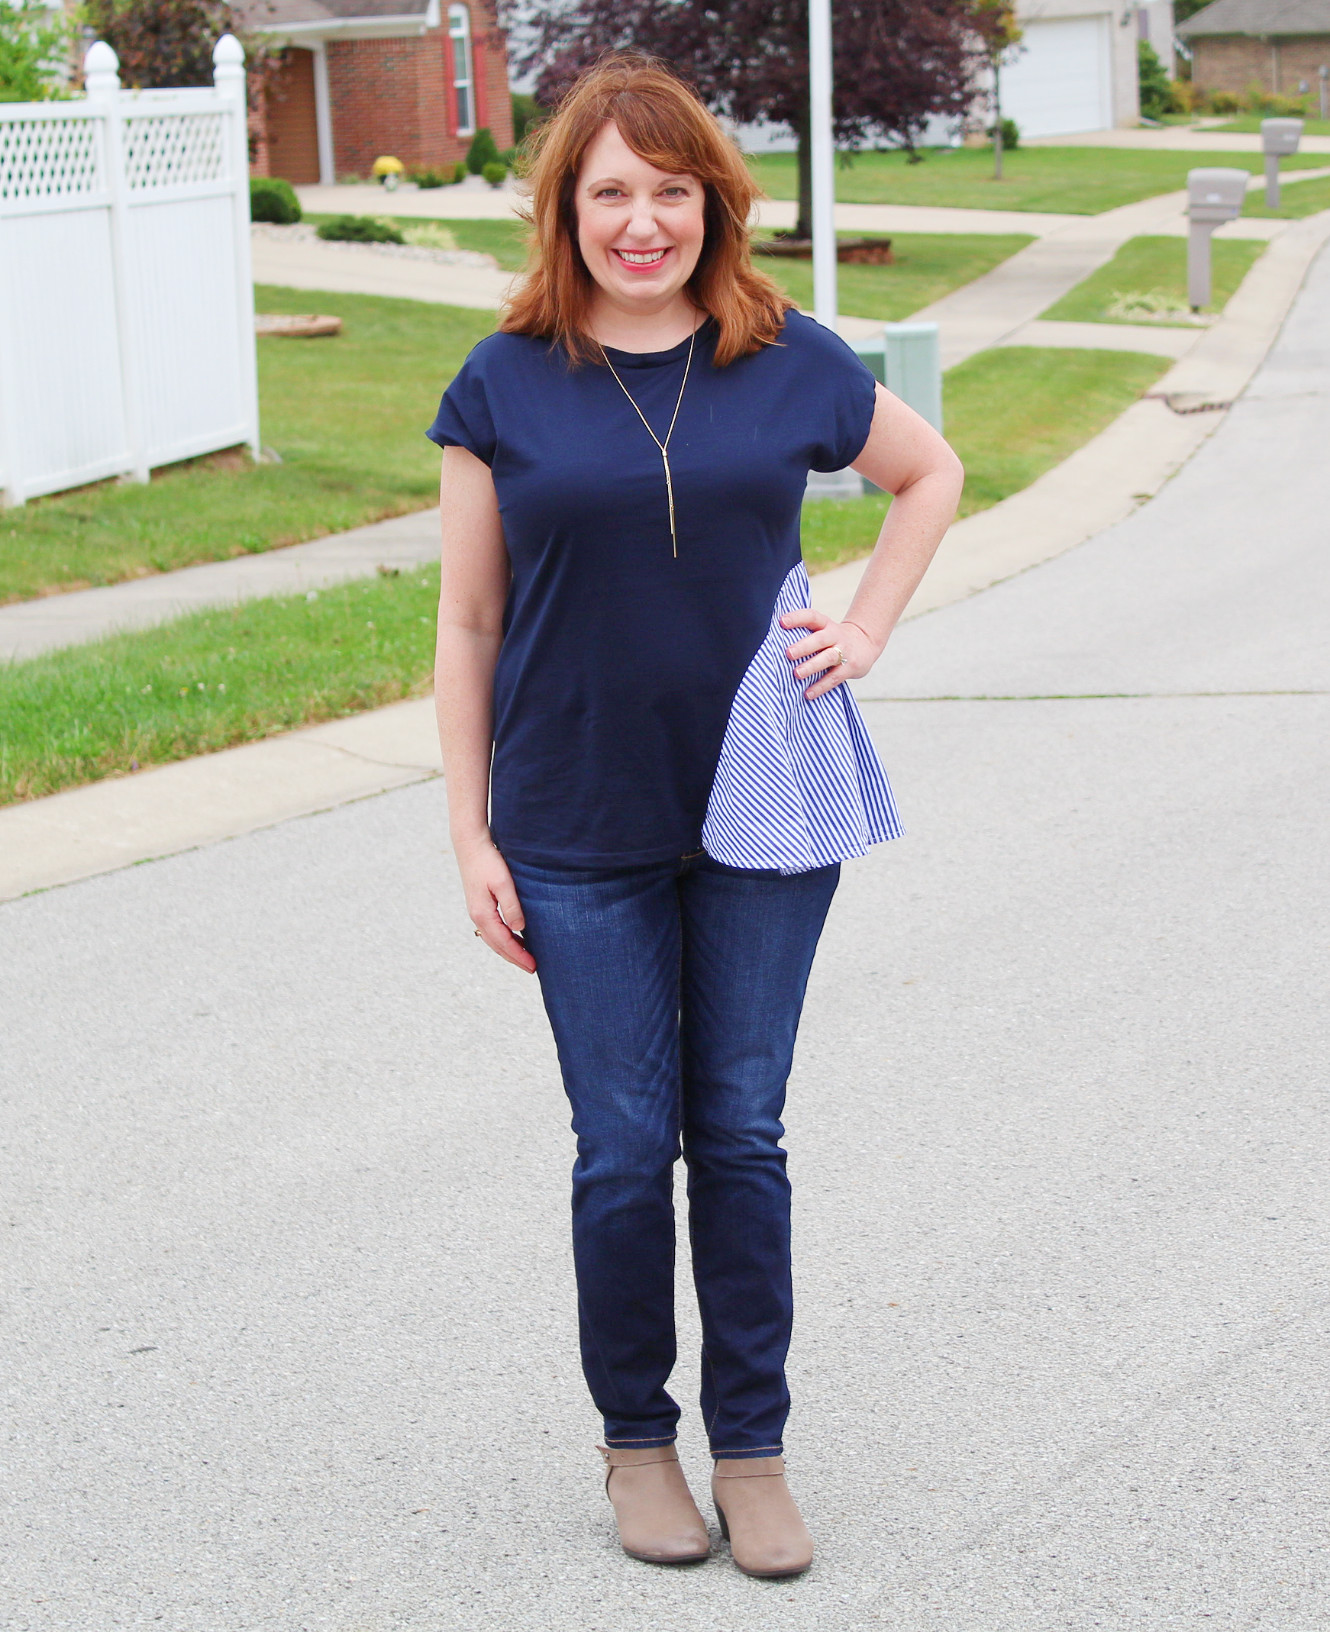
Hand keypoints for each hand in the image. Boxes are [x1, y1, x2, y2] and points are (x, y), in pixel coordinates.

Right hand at [455, 832, 536, 972]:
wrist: (471, 845)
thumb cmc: (489, 861)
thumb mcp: (503, 883)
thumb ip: (512, 906)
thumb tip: (519, 929)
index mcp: (483, 914)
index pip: (504, 943)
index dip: (519, 956)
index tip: (533, 966)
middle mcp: (477, 916)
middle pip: (497, 945)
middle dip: (514, 958)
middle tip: (532, 968)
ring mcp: (476, 911)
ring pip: (493, 939)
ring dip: (508, 950)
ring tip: (524, 958)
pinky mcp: (479, 905)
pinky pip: (492, 930)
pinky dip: (503, 939)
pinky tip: (514, 938)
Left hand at [778, 608, 880, 700]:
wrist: (865, 643)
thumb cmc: (832, 639)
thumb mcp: (822, 630)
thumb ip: (804, 633)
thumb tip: (771, 641)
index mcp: (825, 624)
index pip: (811, 617)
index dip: (797, 618)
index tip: (781, 622)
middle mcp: (834, 635)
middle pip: (819, 639)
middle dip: (803, 646)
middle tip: (788, 653)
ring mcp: (844, 651)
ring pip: (827, 658)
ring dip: (811, 666)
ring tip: (796, 674)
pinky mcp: (850, 667)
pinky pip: (834, 678)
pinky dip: (821, 686)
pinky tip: (808, 694)